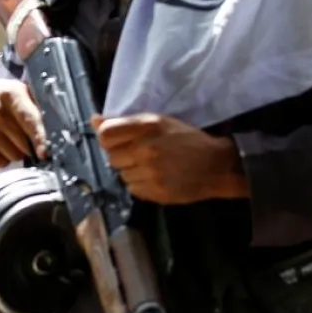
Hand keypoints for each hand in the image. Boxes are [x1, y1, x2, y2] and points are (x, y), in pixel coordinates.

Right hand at [0, 78, 45, 168]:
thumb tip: (57, 128)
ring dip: (14, 154)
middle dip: (28, 148)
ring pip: (14, 155)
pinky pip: (0, 162)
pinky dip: (0, 160)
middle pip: (25, 143)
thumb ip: (33, 104)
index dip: (41, 138)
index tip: (45, 153)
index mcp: (12, 93)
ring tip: (2, 142)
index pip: (31, 119)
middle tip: (19, 141)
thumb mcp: (10, 90)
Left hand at [94, 113, 247, 204]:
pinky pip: (133, 189)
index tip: (118, 141)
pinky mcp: (156, 192)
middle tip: (140, 153)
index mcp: (147, 126)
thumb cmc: (186, 139)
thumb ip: (124, 122)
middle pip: (112, 157)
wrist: (217, 165)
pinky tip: (155, 177)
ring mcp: (151, 173)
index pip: (106, 135)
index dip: (108, 139)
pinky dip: (140, 184)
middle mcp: (146, 149)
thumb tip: (94, 120)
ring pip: (122, 175)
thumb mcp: (158, 122)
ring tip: (151, 166)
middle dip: (122, 156)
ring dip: (131, 171)